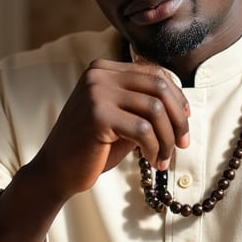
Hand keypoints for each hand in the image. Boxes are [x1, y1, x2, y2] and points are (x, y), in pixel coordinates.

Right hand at [0, 58, 188, 241]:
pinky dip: (154, 148)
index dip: (177, 98)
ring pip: (155, 109)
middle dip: (178, 118)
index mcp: (104, 70)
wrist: (56, 171)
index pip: (155, 74)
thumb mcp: (121, 119)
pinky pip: (143, 130)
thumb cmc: (92, 147)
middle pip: (159, 87)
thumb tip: (182, 106)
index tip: (184, 122)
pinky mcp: (97, 116)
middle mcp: (99, 75)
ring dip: (167, 138)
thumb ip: (143, 106)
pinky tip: (152, 161)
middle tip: (183, 143)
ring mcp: (96, 93)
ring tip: (164, 158)